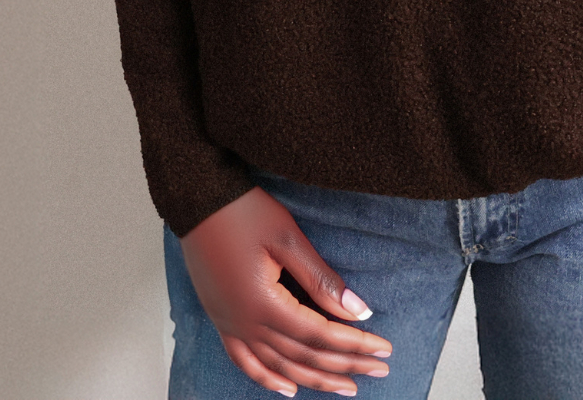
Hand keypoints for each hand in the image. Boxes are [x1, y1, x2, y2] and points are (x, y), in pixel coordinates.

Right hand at [179, 187, 393, 395]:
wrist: (197, 201)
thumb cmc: (243, 212)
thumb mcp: (288, 238)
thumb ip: (321, 279)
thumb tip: (358, 310)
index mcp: (265, 305)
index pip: (320, 336)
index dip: (354, 345)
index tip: (384, 349)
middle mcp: (246, 324)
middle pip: (304, 356)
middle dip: (345, 365)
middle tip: (379, 370)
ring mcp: (230, 325)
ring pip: (279, 366)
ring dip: (315, 379)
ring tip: (346, 387)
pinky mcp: (221, 319)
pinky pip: (245, 362)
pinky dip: (268, 379)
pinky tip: (288, 388)